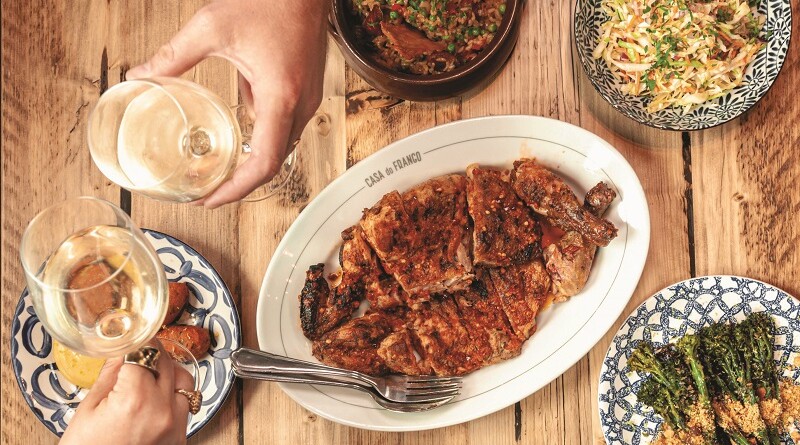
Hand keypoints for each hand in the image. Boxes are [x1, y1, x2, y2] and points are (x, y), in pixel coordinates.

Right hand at [60, 344, 193, 444]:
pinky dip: (173, 397)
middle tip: (135, 356)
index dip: (134, 343)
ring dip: (168, 374)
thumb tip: (122, 352)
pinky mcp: (180, 439)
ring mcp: (176, 426)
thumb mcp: (87, 410)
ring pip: (184, 381)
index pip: (144, 352)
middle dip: (151, 355)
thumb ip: (110, 375)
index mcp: (136, 399)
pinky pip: (185, 406)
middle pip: (166, 363)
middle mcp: (163, 410)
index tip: (130, 338)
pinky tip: (154, 401)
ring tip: (147, 378)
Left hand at [127, 0, 329, 207]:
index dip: (237, 189)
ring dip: (254, 156)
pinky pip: (286, 122)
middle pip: (274, 161)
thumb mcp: (211, 27)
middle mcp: (301, 104)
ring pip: (282, 143)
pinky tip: (240, 114)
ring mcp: (310, 98)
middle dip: (241, 180)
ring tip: (222, 161)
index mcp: (281, 96)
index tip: (211, 199)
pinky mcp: (310, 89)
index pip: (264, 163)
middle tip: (209, 189)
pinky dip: (264, 129)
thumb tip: (140, 76)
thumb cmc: (270, 1)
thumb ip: (173, 56)